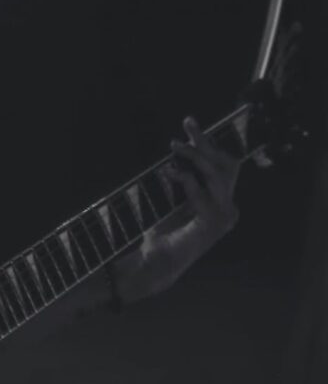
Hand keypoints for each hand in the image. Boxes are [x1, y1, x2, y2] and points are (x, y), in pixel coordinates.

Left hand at [127, 116, 240, 296]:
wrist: (156, 260)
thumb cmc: (163, 229)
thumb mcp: (174, 196)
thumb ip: (182, 176)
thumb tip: (178, 147)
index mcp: (220, 200)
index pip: (224, 164)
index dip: (209, 143)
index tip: (190, 123)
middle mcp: (227, 207)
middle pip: (225, 165)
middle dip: (206, 142)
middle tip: (188, 123)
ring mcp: (222, 218)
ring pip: (216, 175)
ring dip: (195, 156)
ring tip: (174, 144)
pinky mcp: (211, 227)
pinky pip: (202, 195)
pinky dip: (187, 180)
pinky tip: (171, 172)